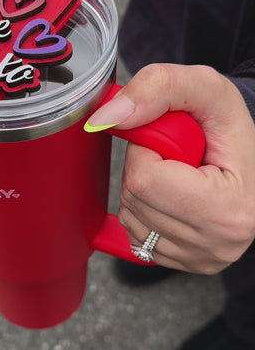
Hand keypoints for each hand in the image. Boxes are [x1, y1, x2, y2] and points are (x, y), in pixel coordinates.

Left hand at [87, 64, 254, 273]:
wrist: (251, 157)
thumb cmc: (231, 128)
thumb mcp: (206, 89)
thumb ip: (158, 87)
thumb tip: (108, 116)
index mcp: (230, 208)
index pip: (145, 179)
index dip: (146, 148)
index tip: (172, 140)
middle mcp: (217, 243)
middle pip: (135, 199)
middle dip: (142, 166)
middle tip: (176, 156)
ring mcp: (200, 257)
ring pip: (130, 217)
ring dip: (142, 187)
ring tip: (177, 173)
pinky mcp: (184, 262)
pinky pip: (135, 233)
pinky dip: (144, 207)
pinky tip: (171, 193)